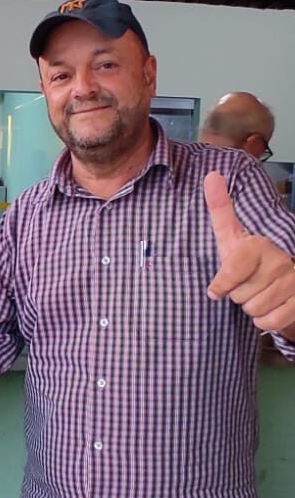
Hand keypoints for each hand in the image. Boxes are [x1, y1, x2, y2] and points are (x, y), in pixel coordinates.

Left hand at [205, 171, 294, 332]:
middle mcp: (280, 261)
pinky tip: (270, 306)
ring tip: (259, 292)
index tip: (216, 288)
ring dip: (251, 307)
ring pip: (254, 310)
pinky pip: (270, 322)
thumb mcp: (230, 235)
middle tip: (246, 284)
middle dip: (237, 295)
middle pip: (239, 296)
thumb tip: (211, 176)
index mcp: (258, 245)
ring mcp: (293, 281)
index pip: (231, 272)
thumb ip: (220, 208)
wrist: (285, 281)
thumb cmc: (248, 259)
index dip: (221, 285)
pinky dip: (264, 321)